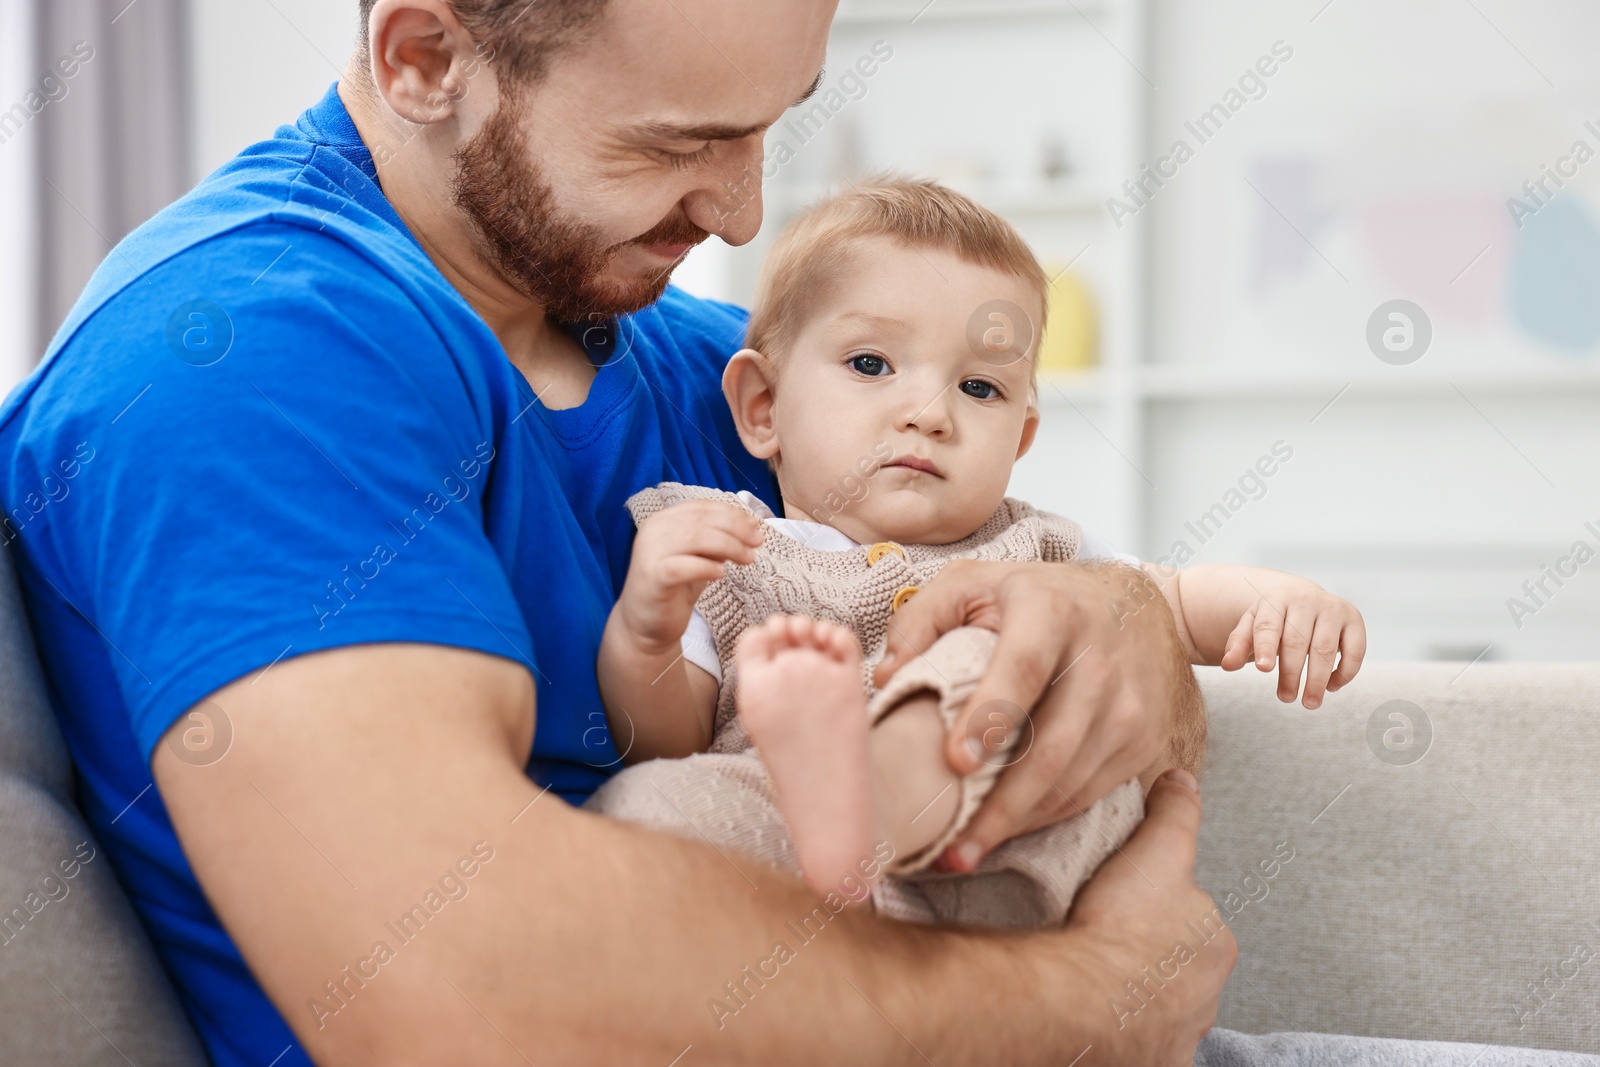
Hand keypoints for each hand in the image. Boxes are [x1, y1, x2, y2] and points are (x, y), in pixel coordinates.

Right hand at [614, 500, 762, 652]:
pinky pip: (683, 566)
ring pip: (696, 538)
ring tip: (748, 558)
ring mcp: (650, 552)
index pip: (702, 507)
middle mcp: (653, 530)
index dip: (733, 513)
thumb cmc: (676, 588)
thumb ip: (718, 540)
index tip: (756, 526)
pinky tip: (722, 573)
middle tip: (757, 542)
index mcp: (664, 520)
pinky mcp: (652, 576)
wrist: (646, 625)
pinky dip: (707, 567)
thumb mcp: (701, 558)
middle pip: (702, 519)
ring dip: (729, 546)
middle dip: (736, 529)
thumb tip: (750, 526)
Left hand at [875, 559, 1191, 870]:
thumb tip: (887, 678)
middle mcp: (1099, 661)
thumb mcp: (975, 583)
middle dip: (999, 807)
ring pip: (1070, 781)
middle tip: (951, 849)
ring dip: (1015, 824)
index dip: (990, 718)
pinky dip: (1043, 818)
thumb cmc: (1039, 597)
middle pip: (1051, 748)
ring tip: (964, 852)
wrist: (1142, 608)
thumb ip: (922, 618)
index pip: (1021, 670)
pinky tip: (1003, 831)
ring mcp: (1128, 706)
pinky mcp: (1142, 741)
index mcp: (1050, 612)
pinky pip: (1088, 792)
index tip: (956, 763)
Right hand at [1068, 770, 1235, 1064]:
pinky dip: (1127, 1034)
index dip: (1160, 911)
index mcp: (1217, 946)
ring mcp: (1180, 1034)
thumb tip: (1184, 779)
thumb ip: (1174, 813)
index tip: (1126, 909)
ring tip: (1097, 977)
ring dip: (1139, 996)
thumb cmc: (1121, 924)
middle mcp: (1208, 996)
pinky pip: (1143, 1045)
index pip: (1194, 923)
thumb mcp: (1155, 849)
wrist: (1084, 995)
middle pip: (1180, 969)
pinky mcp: (1154, 1062)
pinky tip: (1100, 1017)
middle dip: (1153, 959)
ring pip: (1161, 1007)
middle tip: (1108, 942)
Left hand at [1218, 577, 1365, 708]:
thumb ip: (1237, 645)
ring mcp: (1333, 608)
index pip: (1269, 626)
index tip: (1263, 669)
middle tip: (1285, 698)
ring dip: (1317, 680)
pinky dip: (1344, 673)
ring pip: (1325, 649)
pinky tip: (1330, 687)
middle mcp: (1306, 600)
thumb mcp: (1250, 626)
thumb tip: (1227, 666)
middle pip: (1297, 642)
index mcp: (1276, 599)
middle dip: (1290, 674)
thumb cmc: (1272, 619)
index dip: (1266, 647)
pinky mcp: (1354, 619)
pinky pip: (1354, 650)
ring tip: (1308, 702)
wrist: (1301, 597)